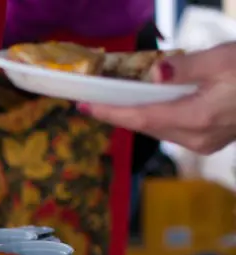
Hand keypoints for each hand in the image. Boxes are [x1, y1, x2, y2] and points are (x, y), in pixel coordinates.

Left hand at [80, 43, 235, 154]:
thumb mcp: (222, 60)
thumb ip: (185, 68)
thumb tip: (154, 75)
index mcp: (197, 119)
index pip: (140, 118)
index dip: (110, 113)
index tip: (85, 106)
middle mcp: (198, 138)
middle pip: (147, 126)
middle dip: (119, 113)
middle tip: (94, 100)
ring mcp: (206, 142)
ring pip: (160, 129)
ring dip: (139, 114)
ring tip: (116, 100)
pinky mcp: (213, 140)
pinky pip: (175, 128)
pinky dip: (159, 115)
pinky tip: (151, 102)